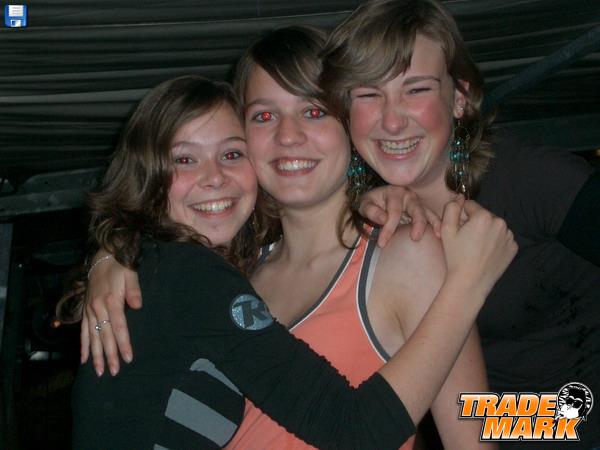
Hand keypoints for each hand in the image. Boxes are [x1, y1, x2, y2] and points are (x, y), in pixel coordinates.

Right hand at [81, 252, 141, 375]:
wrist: (104, 255)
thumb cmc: (120, 265)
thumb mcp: (130, 274)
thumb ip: (134, 291)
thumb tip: (138, 306)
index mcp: (111, 301)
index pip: (118, 327)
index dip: (123, 344)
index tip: (128, 358)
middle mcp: (97, 308)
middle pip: (104, 336)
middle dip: (109, 355)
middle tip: (114, 372)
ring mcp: (90, 310)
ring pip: (92, 337)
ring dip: (95, 355)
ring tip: (99, 371)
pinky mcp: (85, 309)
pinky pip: (83, 330)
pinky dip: (83, 345)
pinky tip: (83, 358)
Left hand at [359, 185, 441, 246]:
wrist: (375, 202)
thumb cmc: (371, 204)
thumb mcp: (365, 205)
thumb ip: (371, 211)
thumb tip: (383, 219)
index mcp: (394, 192)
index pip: (394, 212)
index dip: (389, 228)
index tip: (382, 243)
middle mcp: (409, 196)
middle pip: (416, 209)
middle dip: (417, 223)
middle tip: (414, 238)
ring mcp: (417, 203)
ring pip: (428, 212)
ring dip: (433, 223)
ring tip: (438, 235)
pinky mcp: (422, 211)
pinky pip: (432, 217)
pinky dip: (437, 225)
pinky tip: (441, 235)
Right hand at [440, 198, 516, 299]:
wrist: (470, 282)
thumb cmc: (456, 257)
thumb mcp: (446, 230)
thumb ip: (451, 208)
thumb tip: (459, 197)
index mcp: (484, 216)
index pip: (470, 206)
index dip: (461, 216)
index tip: (458, 230)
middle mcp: (500, 223)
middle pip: (483, 216)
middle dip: (475, 224)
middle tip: (466, 241)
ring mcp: (509, 236)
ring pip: (494, 227)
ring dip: (486, 232)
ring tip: (476, 248)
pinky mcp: (513, 248)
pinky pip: (502, 238)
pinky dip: (495, 242)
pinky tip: (486, 253)